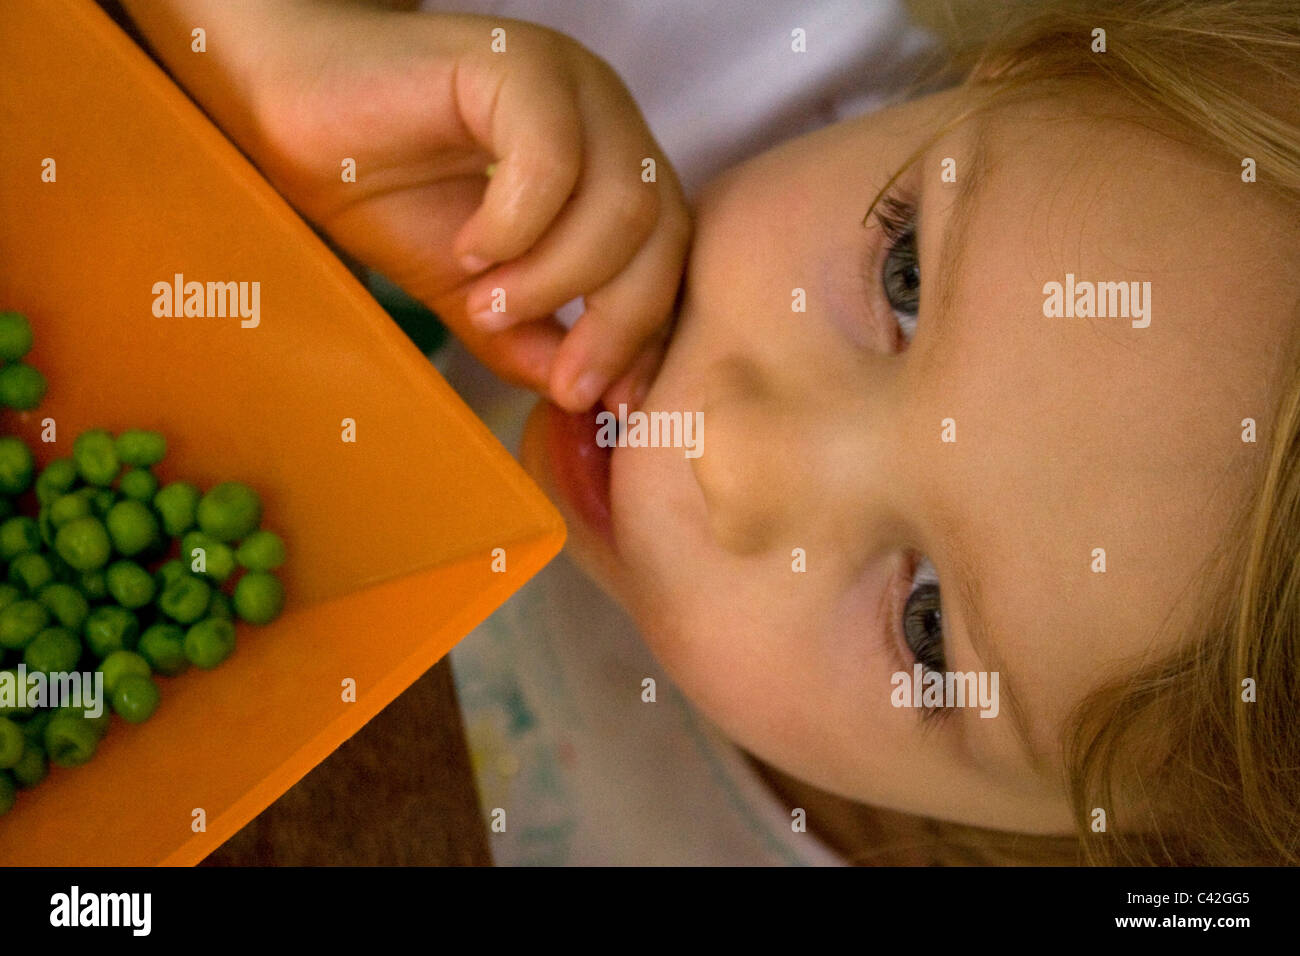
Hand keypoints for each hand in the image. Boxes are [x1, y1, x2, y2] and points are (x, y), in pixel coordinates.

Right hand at [127, 1, 689, 411]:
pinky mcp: (515, 61)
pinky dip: (518, 224)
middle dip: (617, 323)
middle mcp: (606, 121)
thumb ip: (533, 339)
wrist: (297, 115)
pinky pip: (553, 159)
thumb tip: (588, 397)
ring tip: (489, 304)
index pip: (668, 258)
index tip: (600, 398)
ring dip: (559, 277)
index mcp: (610, 168)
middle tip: (559, 376)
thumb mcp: (472, 291)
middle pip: (662, 234)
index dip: (645, 335)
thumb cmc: (385, 188)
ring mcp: (569, 85)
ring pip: (621, 201)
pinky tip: (470, 247)